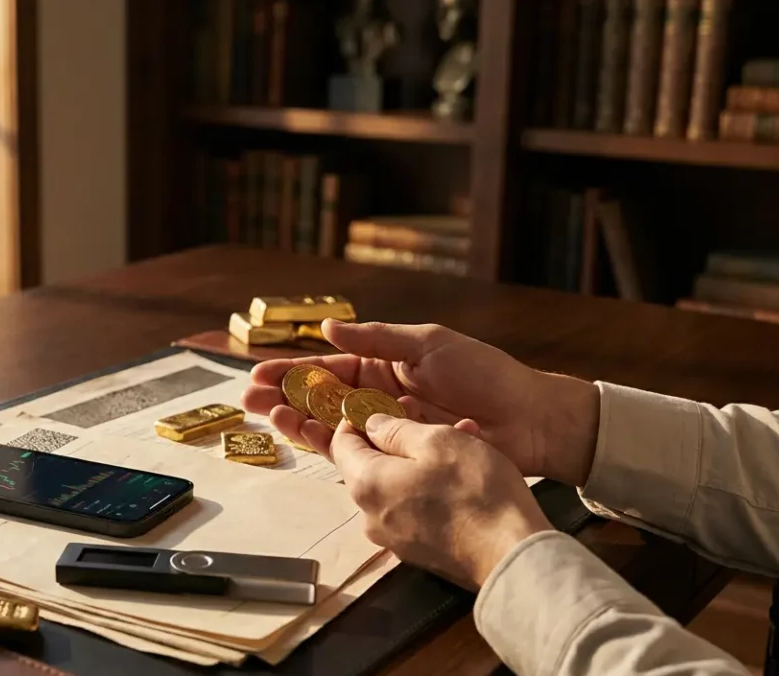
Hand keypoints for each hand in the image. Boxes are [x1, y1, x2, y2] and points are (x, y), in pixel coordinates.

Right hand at [240, 320, 599, 486]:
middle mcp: (381, 395)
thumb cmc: (486, 375)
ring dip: (297, 421)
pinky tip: (302, 438)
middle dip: (284, 396)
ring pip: (331, 424)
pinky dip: (326, 444)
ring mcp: (387, 426)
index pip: (330, 364)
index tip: (262, 372)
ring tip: (267, 418)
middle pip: (321, 397)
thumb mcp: (429, 344)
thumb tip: (329, 325)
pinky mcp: (398, 454)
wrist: (528, 419)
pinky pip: (354, 450)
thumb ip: (377, 337)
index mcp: (387, 363)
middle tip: (251, 399)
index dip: (294, 369)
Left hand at [330, 414, 552, 590]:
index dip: (355, 419)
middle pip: (368, 465)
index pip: (340, 444)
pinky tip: (462, 473)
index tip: (378, 405)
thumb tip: (372, 425)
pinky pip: (412, 508)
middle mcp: (369, 516)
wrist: (512, 556)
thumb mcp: (438, 442)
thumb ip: (396, 429)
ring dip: (420, 460)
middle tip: (427, 418)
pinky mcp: (417, 551)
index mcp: (366, 485)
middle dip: (397, 437)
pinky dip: (428, 487)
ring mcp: (392, 537)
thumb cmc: (476, 493)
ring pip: (396, 485)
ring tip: (460, 439)